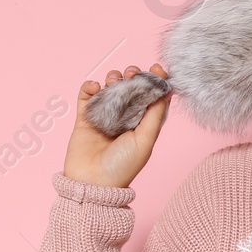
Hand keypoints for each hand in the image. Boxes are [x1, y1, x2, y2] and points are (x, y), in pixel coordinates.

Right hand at [62, 63, 171, 188]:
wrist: (92, 183)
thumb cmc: (122, 167)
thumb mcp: (145, 141)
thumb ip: (154, 116)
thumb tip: (166, 91)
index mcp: (142, 124)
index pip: (151, 98)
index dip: (155, 81)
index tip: (156, 67)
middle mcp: (124, 119)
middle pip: (130, 89)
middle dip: (132, 76)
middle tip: (131, 73)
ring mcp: (104, 117)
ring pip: (109, 89)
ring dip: (112, 78)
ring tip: (113, 80)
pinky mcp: (85, 118)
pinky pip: (86, 96)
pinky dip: (90, 86)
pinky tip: (95, 87)